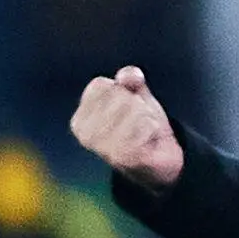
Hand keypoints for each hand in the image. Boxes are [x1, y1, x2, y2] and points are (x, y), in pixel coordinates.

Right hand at [73, 67, 182, 191]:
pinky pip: (146, 125)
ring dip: (147, 118)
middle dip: (138, 105)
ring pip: (135, 109)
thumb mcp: (135, 94)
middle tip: (139, 123)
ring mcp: (104, 149)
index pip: (101, 85)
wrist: (158, 161)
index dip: (121, 89)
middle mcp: (86, 136)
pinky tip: (149, 141)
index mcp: (80, 120)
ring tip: (144, 132)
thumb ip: (130, 79)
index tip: (125, 107)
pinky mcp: (125, 158)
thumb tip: (129, 76)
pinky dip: (153, 129)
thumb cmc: (141, 124)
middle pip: (121, 97)